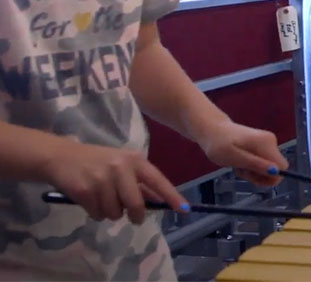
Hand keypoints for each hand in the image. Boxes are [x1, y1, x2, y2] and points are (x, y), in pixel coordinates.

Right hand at [42, 138, 187, 224]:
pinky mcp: (86, 191)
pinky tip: (90, 198)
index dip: (171, 196)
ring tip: (103, 197)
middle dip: (136, 215)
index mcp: (135, 160)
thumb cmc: (98, 162)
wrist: (63, 157)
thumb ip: (140, 182)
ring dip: (110, 212)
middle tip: (133, 216)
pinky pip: (98, 215)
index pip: (157, 179)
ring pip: (115, 213)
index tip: (184, 209)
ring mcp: (103, 178)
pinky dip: (95, 212)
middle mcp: (121, 167)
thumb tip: (160, 200)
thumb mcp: (122, 165)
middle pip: (136, 204)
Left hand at [200, 119, 287, 186]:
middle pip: (276, 169)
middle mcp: (271, 141)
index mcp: (266, 143)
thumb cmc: (220, 145)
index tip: (254, 178)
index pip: (282, 167)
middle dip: (260, 175)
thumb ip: (256, 165)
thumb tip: (276, 172)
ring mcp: (267, 142)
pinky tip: (241, 162)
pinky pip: (264, 163)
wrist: (213, 131)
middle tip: (243, 171)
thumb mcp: (236, 158)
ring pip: (269, 168)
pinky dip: (252, 167)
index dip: (270, 177)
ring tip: (239, 166)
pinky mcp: (263, 145)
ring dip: (254, 172)